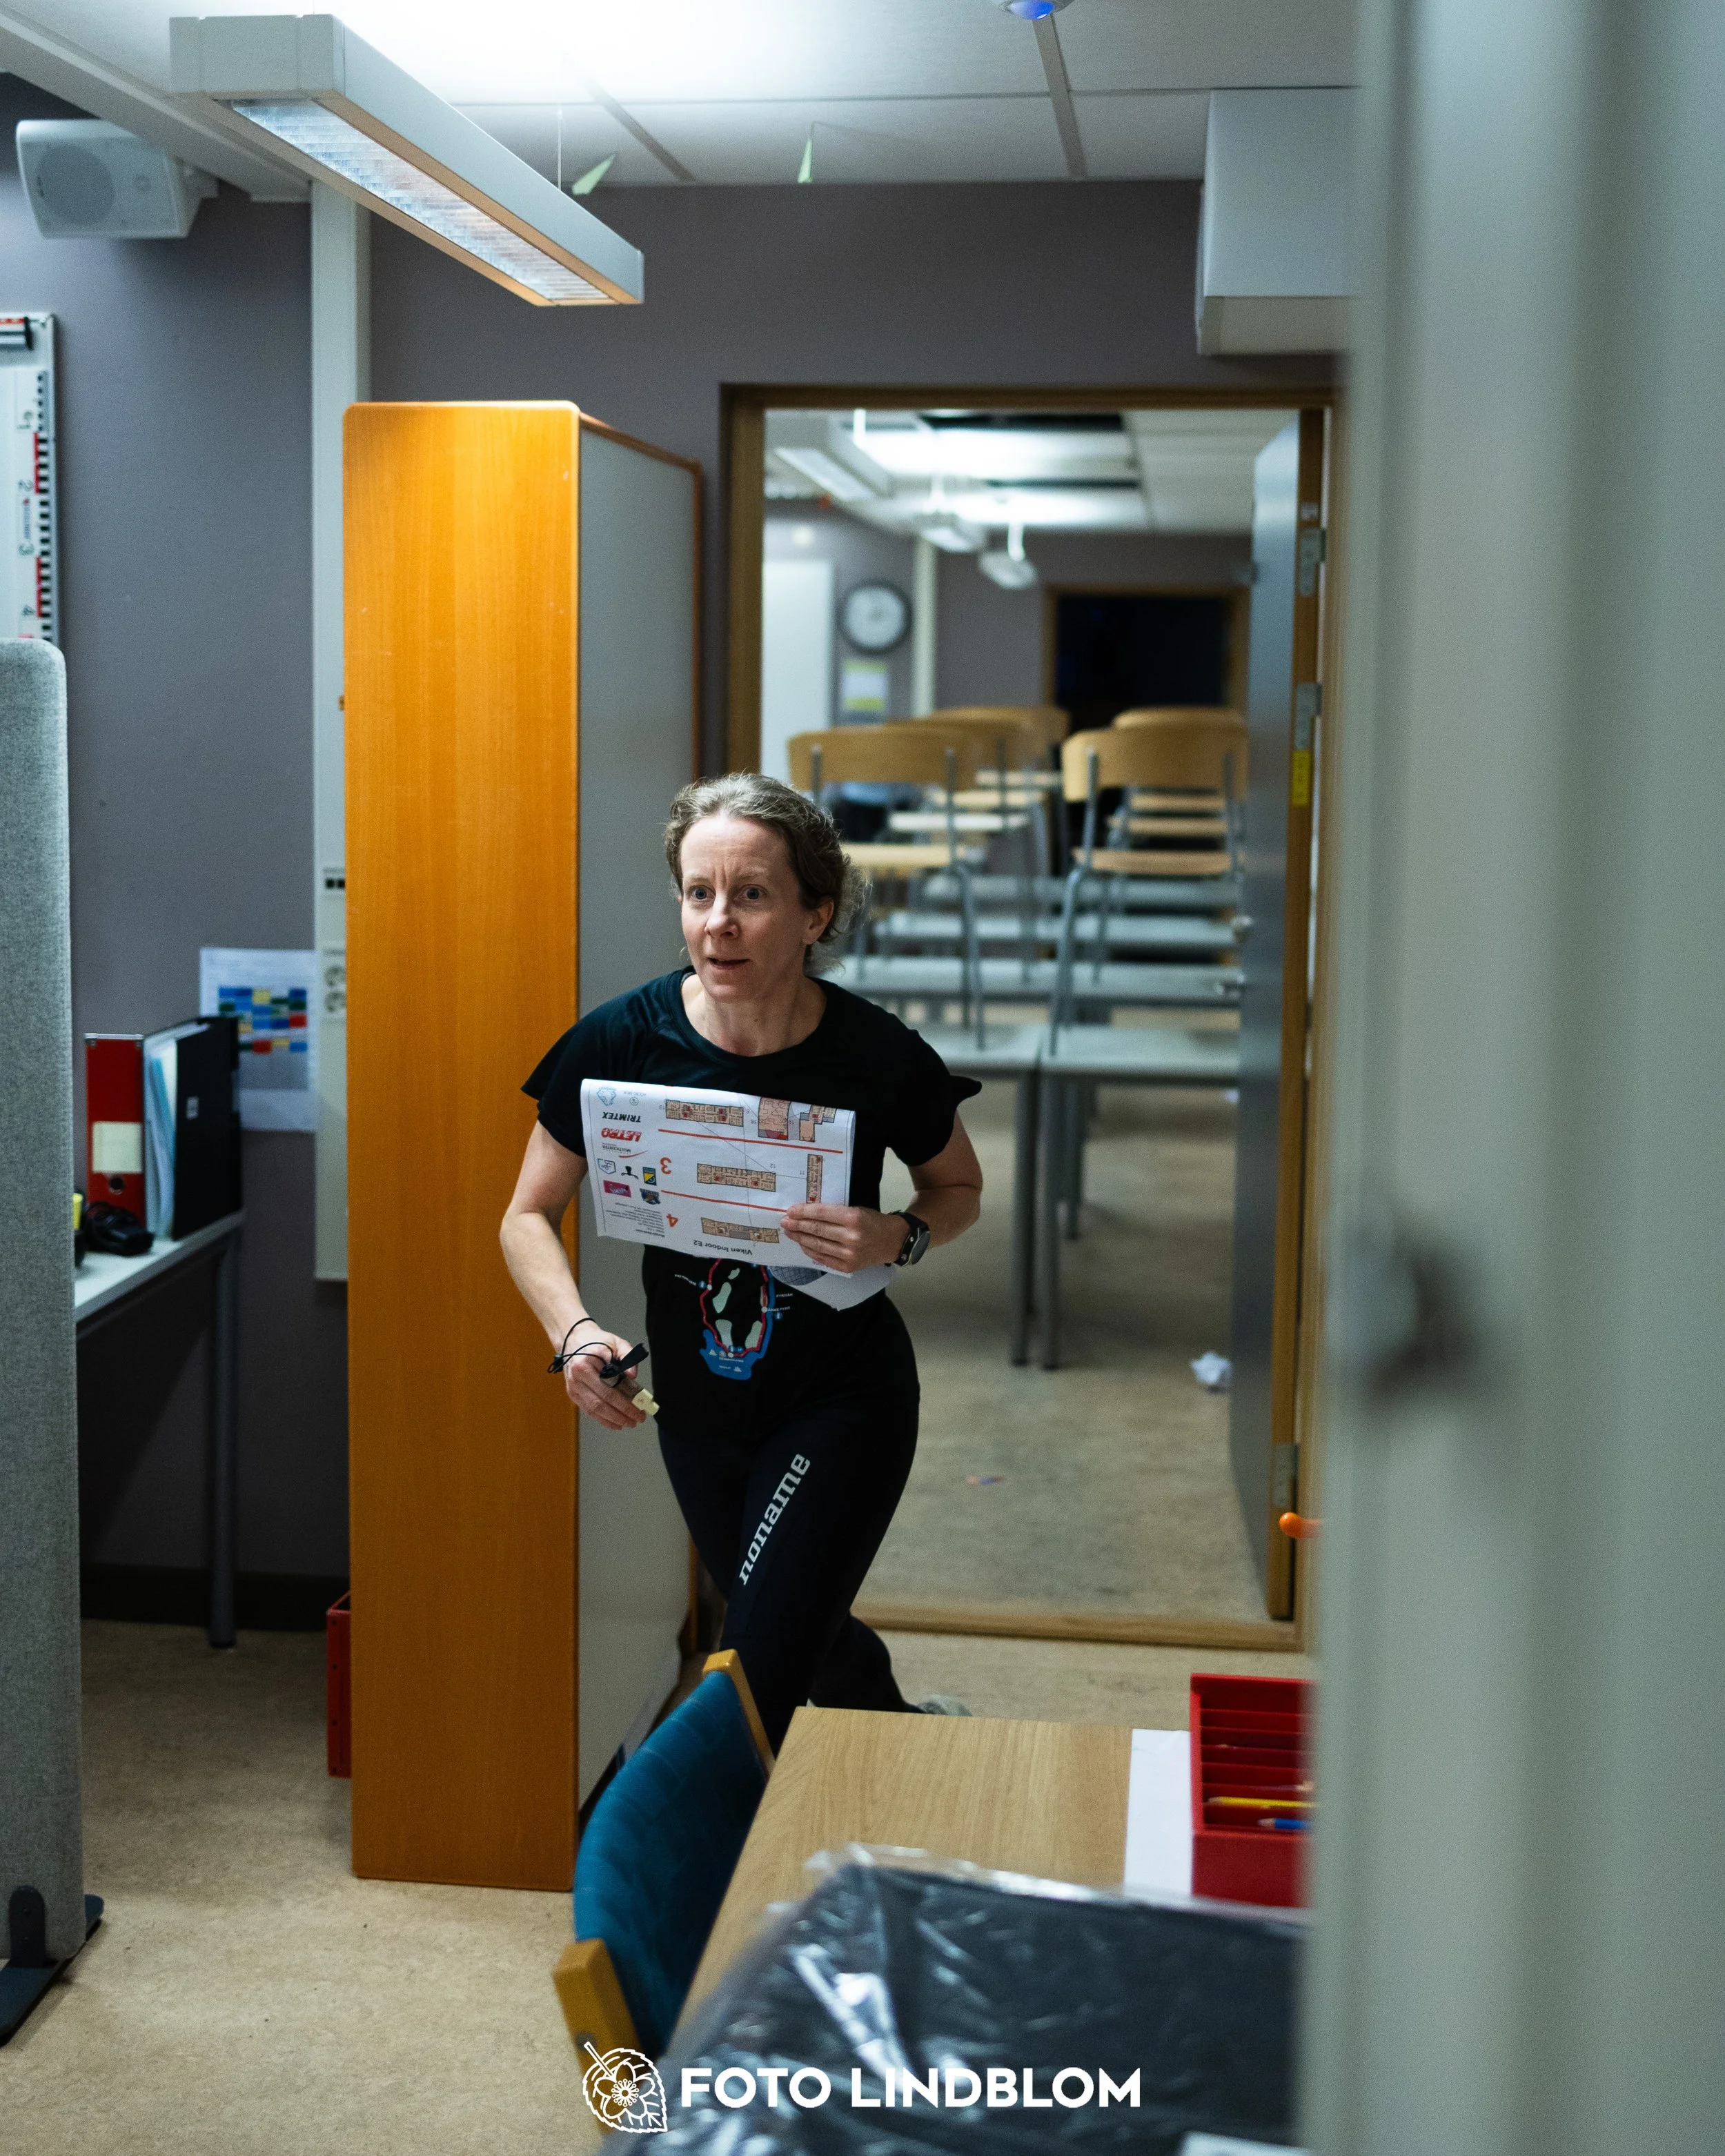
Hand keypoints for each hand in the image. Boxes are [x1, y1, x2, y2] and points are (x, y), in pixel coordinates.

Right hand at [559, 1323, 648, 1430]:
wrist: (573, 1340)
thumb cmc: (597, 1342)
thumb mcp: (616, 1342)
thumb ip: (628, 1356)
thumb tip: (633, 1375)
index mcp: (588, 1362)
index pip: (609, 1387)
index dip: (625, 1402)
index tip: (640, 1409)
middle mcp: (578, 1376)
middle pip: (601, 1402)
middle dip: (621, 1414)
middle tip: (637, 1420)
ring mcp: (573, 1386)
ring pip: (593, 1409)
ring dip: (612, 1420)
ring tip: (628, 1423)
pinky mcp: (572, 1393)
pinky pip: (588, 1410)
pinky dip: (602, 1419)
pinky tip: (615, 1423)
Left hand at [780, 1203, 908, 1273]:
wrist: (892, 1241)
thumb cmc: (873, 1222)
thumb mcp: (856, 1210)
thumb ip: (834, 1212)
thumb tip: (807, 1213)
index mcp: (853, 1218)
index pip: (822, 1214)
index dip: (803, 1212)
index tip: (791, 1211)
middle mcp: (851, 1237)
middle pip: (817, 1230)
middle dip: (797, 1225)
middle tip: (785, 1221)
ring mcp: (849, 1254)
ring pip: (817, 1245)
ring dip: (800, 1238)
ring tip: (790, 1232)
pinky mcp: (847, 1266)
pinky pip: (823, 1258)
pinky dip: (811, 1251)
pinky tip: (802, 1244)